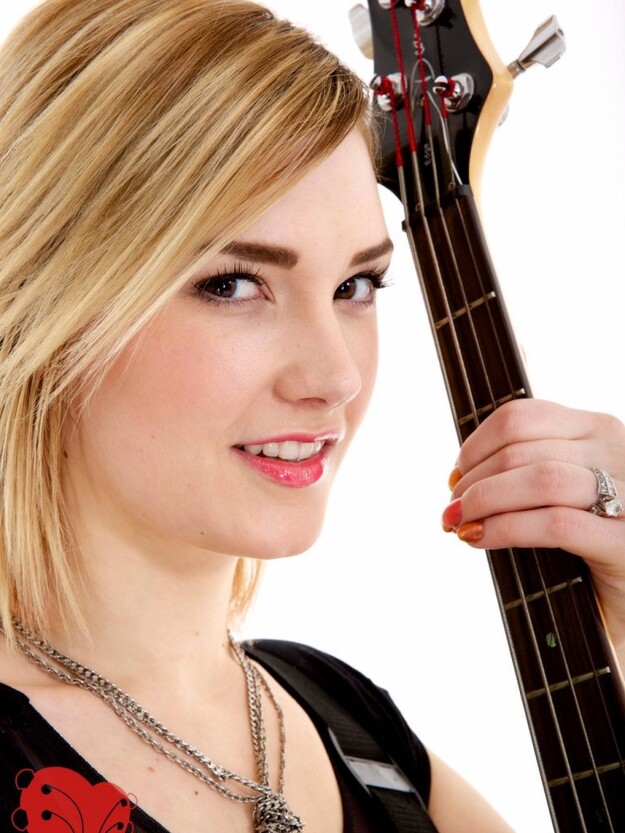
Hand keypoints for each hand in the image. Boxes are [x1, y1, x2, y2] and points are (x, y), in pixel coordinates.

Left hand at [441, 399, 624, 661]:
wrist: (624, 600)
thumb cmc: (585, 551)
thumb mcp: (559, 495)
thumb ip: (521, 473)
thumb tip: (457, 477)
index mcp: (598, 431)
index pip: (523, 417)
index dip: (476, 446)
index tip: (456, 476)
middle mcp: (618, 451)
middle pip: (523, 449)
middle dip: (474, 481)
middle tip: (453, 510)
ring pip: (541, 479)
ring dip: (487, 500)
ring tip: (463, 524)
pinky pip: (556, 525)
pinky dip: (507, 529)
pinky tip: (481, 539)